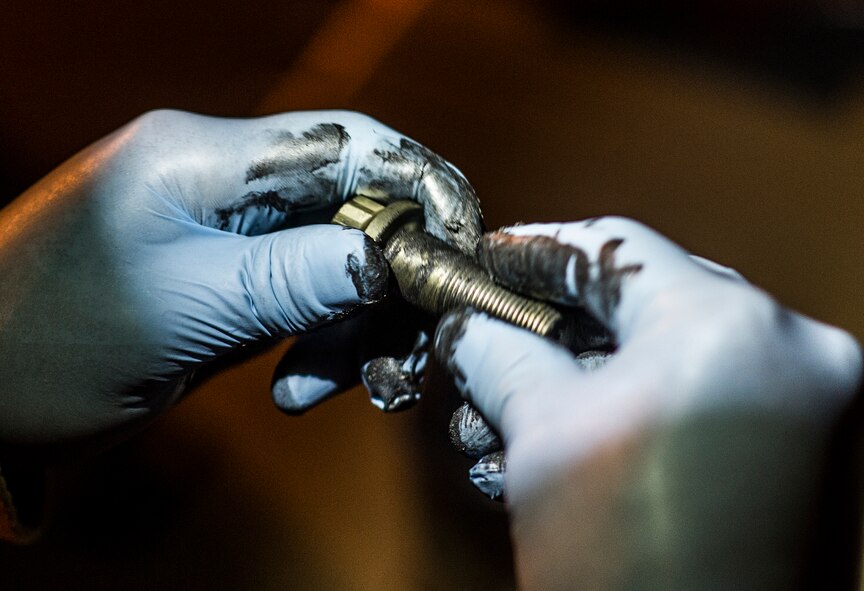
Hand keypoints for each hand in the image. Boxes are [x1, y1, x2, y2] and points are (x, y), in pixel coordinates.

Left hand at [0, 109, 480, 454]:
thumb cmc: (44, 348)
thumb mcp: (181, 314)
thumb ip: (293, 280)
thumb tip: (389, 261)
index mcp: (201, 157)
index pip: (344, 140)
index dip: (419, 186)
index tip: (460, 251)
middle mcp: (220, 178)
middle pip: (351, 204)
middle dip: (385, 281)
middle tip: (397, 355)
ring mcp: (224, 227)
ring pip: (334, 256)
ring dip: (349, 325)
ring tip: (318, 388)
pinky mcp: (226, 271)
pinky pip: (302, 291)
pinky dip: (317, 339)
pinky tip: (296, 386)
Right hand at [434, 218, 861, 588]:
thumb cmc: (634, 573)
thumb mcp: (544, 440)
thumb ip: (500, 356)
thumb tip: (471, 325)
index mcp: (728, 327)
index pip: (614, 248)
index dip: (537, 251)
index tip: (493, 260)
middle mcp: (792, 349)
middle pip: (647, 298)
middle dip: (561, 320)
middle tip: (499, 332)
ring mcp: (812, 401)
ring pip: (675, 347)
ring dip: (594, 368)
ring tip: (522, 401)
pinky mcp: (811, 447)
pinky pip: (710, 390)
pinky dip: (642, 399)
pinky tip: (580, 428)